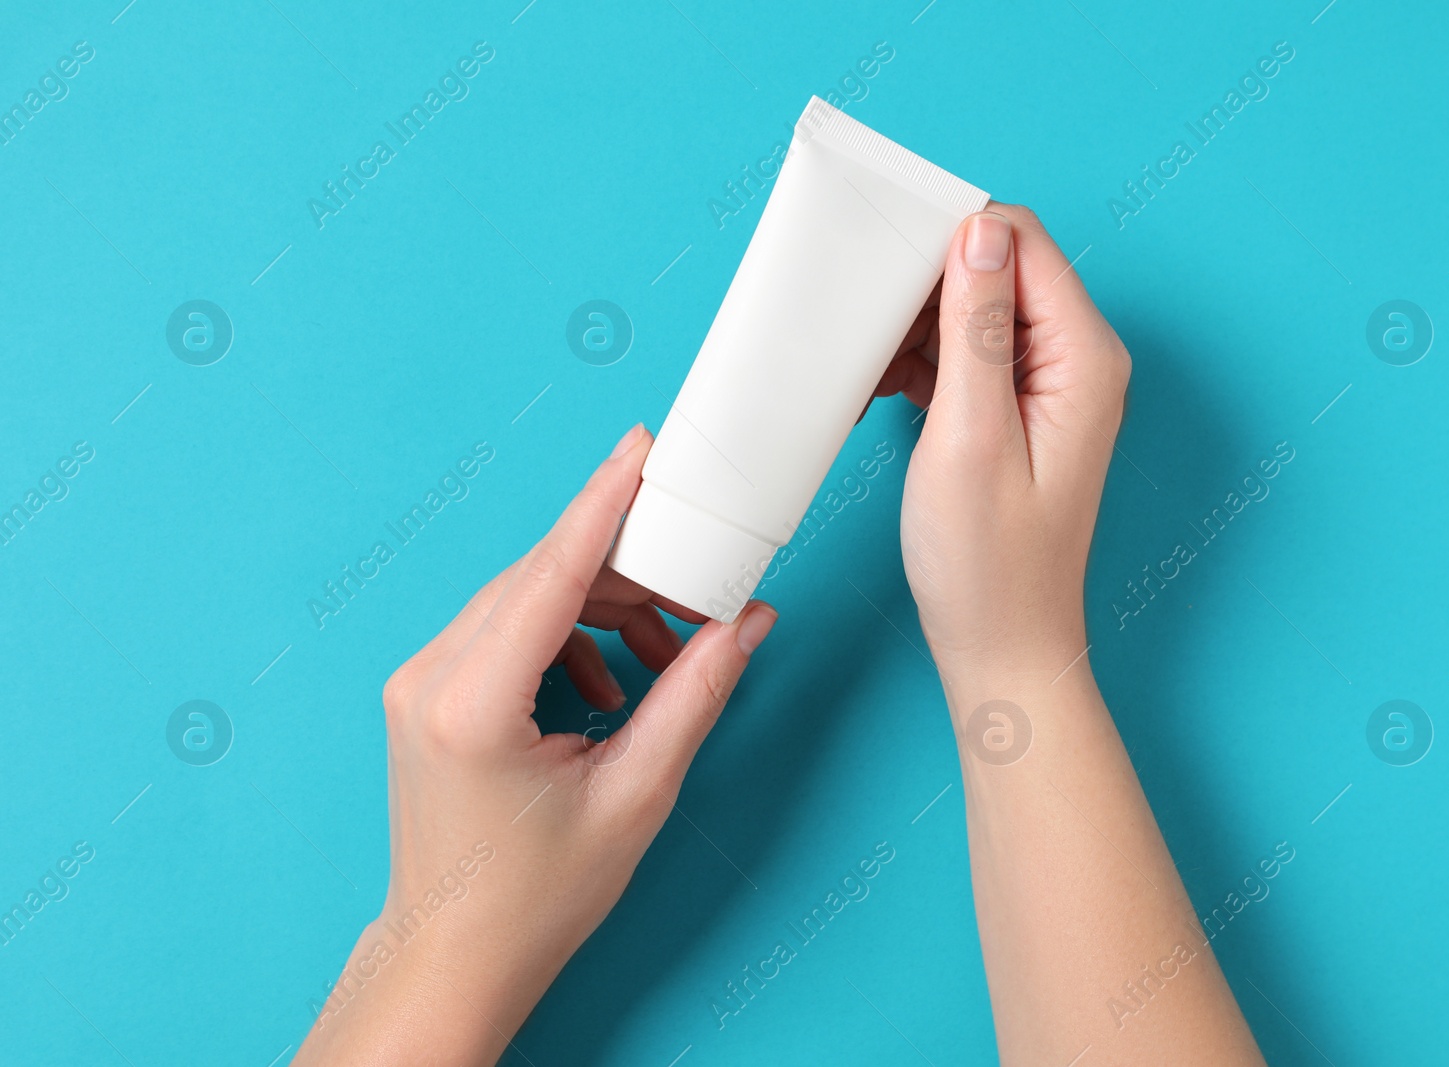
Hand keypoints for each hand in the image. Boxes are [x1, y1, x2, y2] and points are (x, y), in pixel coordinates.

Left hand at [293, 424, 777, 1066]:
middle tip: (696, 570)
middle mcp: (431, 678)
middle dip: (624, 566)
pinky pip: (505, 630)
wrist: (455, 954)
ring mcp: (419, 682)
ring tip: (667, 652)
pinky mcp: (426, 692)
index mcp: (474, 703)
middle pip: (540, 576)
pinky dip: (567, 638)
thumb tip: (745, 624)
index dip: (603, 504)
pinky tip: (610, 686)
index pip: (550, 573)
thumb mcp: (635, 795)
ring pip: (523, 598)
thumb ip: (694, 696)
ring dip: (601, 607)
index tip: (641, 450)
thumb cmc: (536, 897)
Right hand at [875, 208, 1262, 1063]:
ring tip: (862, 374)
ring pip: (970, 308)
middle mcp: (1076, 359)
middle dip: (920, 283)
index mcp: (1083, 356)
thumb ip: (977, 330)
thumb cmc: (989, 565)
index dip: (947, 235)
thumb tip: (977, 231)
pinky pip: (961, 353)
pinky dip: (916, 362)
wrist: (1002, 649)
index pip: (1018, 240)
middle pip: (993, 267)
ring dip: (910, 327)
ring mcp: (1047, 384)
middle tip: (859, 325)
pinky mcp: (1015, 410)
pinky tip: (875, 393)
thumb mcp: (970, 437)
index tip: (880, 264)